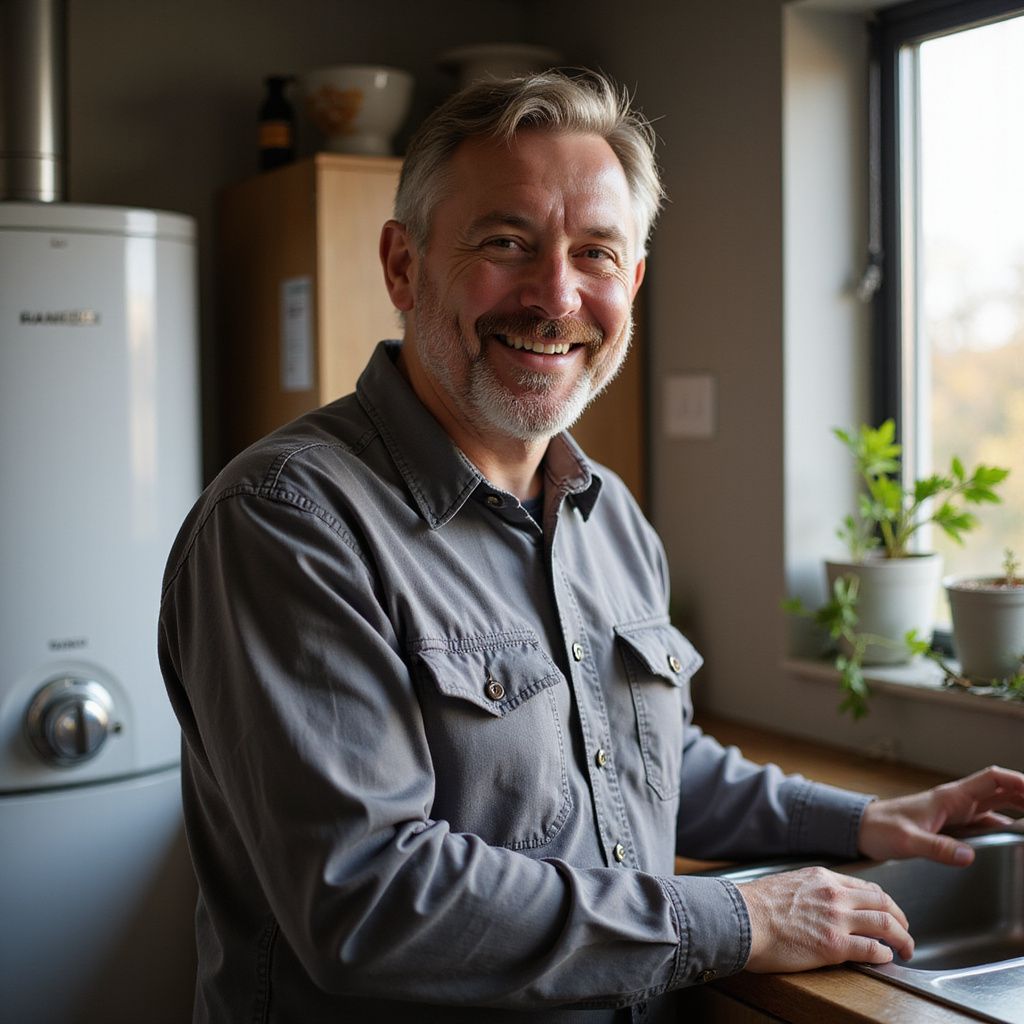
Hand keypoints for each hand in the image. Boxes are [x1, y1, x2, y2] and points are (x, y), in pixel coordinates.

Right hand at [739, 866, 912, 972]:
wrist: (742, 918)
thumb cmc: (755, 905)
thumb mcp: (788, 883)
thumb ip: (810, 891)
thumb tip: (817, 904)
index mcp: (822, 878)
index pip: (865, 886)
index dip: (883, 901)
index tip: (887, 912)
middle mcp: (834, 895)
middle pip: (882, 902)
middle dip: (900, 918)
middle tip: (906, 931)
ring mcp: (836, 919)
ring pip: (885, 923)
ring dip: (902, 937)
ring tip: (906, 948)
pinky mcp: (834, 945)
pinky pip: (872, 949)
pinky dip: (885, 954)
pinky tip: (886, 958)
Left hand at [858, 765, 1023, 866]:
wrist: (861, 829)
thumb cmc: (881, 830)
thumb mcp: (908, 841)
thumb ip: (937, 848)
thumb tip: (969, 856)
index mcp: (950, 797)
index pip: (993, 779)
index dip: (1020, 782)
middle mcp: (957, 801)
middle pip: (1002, 789)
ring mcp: (956, 813)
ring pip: (998, 805)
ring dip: (1021, 808)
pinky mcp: (953, 826)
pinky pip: (986, 821)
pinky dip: (1006, 825)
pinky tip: (1016, 836)